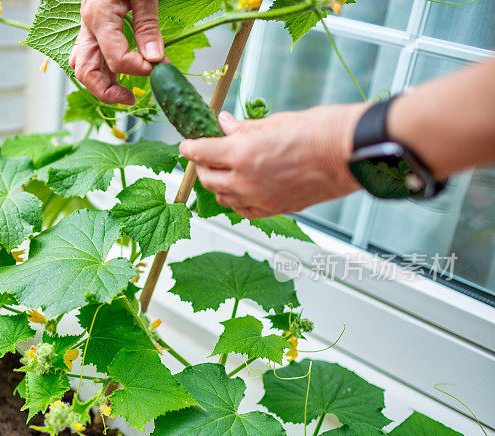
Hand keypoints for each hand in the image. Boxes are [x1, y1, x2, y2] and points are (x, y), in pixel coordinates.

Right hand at [69, 0, 163, 104]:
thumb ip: (147, 26)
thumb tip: (154, 58)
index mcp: (99, 17)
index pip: (116, 60)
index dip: (138, 69)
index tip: (158, 67)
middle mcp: (88, 25)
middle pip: (87, 72)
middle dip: (108, 92)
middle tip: (131, 98)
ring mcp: (87, 26)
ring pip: (82, 66)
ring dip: (101, 83)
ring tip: (124, 89)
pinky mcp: (92, 25)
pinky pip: (87, 55)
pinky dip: (100, 69)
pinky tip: (117, 73)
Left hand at [179, 104, 367, 218]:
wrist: (351, 153)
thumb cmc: (321, 132)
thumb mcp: (275, 121)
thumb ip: (244, 127)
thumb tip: (225, 124)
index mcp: (242, 153)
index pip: (202, 152)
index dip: (191, 147)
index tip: (187, 144)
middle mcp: (246, 180)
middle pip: (208, 178)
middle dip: (202, 165)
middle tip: (205, 155)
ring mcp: (259, 198)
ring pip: (222, 197)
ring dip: (217, 184)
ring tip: (221, 171)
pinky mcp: (274, 209)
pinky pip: (243, 210)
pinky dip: (235, 201)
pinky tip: (238, 191)